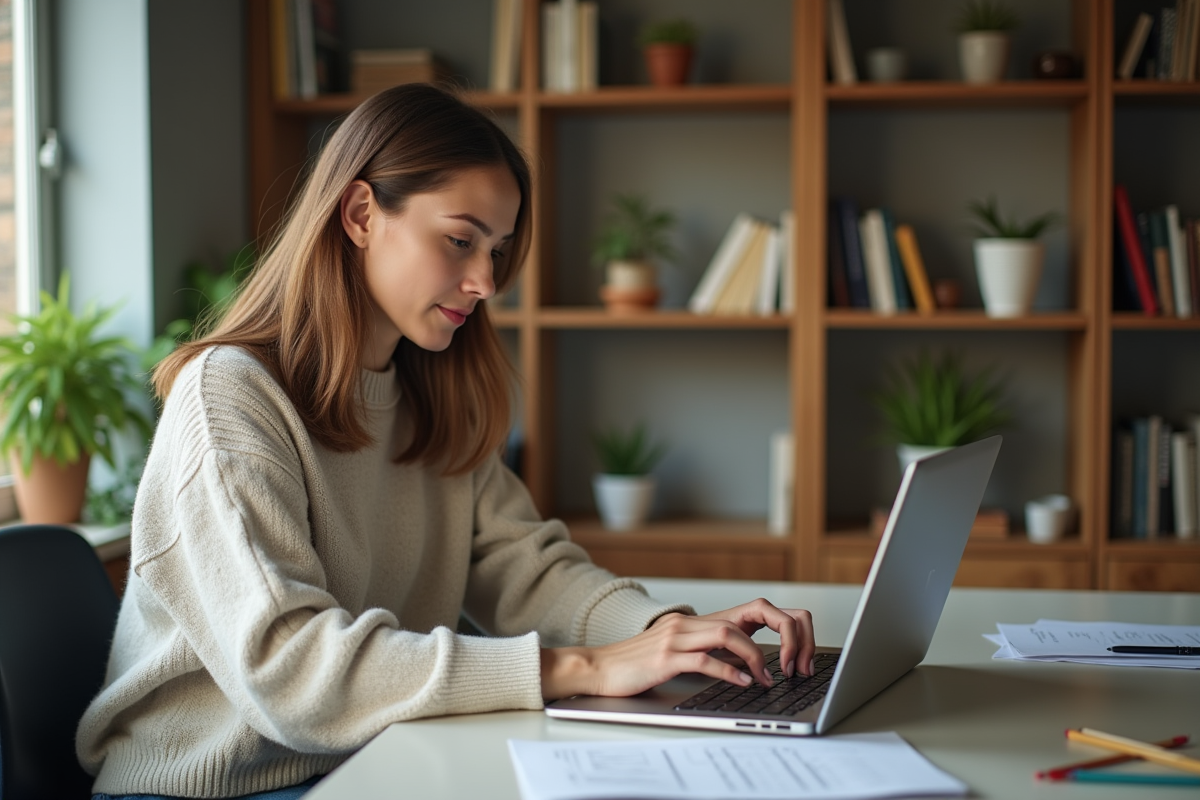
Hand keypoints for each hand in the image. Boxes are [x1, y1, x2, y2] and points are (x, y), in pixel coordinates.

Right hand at [540, 599, 814, 700]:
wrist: (598, 667)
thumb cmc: (639, 664)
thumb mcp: (682, 652)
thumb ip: (713, 650)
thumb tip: (750, 661)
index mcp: (700, 620)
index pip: (758, 607)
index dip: (786, 626)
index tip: (798, 655)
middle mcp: (692, 622)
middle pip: (755, 612)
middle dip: (786, 636)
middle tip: (796, 666)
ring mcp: (678, 637)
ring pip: (732, 634)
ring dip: (759, 658)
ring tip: (769, 679)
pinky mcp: (665, 658)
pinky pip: (705, 660)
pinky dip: (730, 671)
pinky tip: (744, 683)